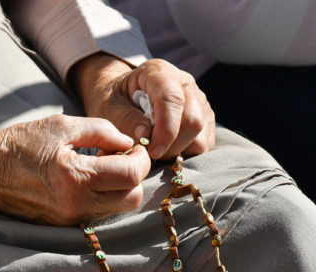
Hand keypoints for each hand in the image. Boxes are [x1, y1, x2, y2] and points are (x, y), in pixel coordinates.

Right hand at [0, 114, 150, 224]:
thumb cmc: (21, 144)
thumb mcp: (62, 126)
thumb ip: (102, 131)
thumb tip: (128, 143)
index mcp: (75, 177)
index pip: (131, 176)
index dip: (142, 159)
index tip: (135, 148)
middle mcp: (77, 204)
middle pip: (133, 198)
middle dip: (136, 176)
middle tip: (122, 157)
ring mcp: (71, 219)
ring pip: (119, 208)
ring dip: (121, 187)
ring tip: (103, 167)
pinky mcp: (66, 225)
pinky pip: (100, 213)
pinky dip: (105, 196)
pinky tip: (90, 179)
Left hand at [72, 54, 214, 159]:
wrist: (124, 97)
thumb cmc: (115, 100)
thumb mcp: (109, 107)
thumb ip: (125, 119)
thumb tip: (145, 136)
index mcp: (159, 72)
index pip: (172, 100)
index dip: (166, 130)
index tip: (153, 152)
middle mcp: (184, 83)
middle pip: (192, 121)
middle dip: (172, 146)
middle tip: (150, 155)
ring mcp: (198, 100)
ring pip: (201, 136)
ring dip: (179, 152)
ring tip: (157, 150)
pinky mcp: (205, 118)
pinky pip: (204, 143)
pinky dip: (187, 153)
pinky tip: (168, 149)